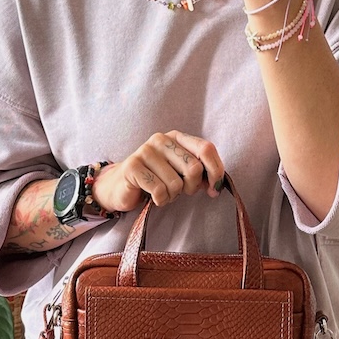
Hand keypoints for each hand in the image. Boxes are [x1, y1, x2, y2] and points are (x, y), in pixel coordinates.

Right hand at [94, 131, 225, 212]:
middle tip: (180, 192)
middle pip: (193, 168)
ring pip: (176, 183)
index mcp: (177, 137)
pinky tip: (153, 197)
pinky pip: (159, 191)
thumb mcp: (181, 173)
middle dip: (191, 188)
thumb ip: (199, 173)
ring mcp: (145, 151)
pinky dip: (160, 200)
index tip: (214, 189)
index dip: (216, 171)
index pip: (206, 148)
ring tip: (163, 192)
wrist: (122, 186)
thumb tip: (216, 185)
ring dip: (172, 196)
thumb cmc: (156, 180)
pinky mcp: (132, 167)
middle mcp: (161, 139)